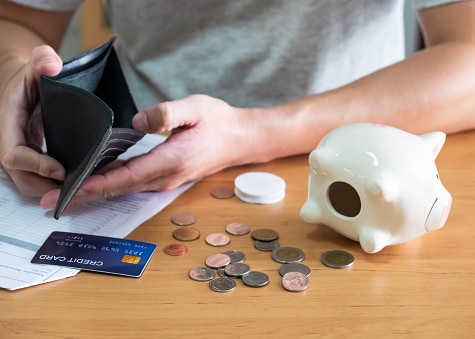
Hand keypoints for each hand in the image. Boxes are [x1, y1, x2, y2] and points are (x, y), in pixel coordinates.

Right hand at [0, 45, 65, 195]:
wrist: (27, 80)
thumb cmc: (32, 73)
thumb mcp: (37, 61)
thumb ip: (42, 60)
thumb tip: (50, 66)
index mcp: (8, 123)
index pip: (13, 155)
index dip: (35, 166)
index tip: (61, 171)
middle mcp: (12, 142)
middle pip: (21, 178)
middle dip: (46, 188)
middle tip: (78, 190)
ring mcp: (22, 152)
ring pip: (30, 183)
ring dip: (53, 191)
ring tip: (81, 190)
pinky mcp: (33, 157)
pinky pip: (40, 178)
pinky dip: (56, 185)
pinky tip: (79, 183)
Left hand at [40, 94, 254, 208]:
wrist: (239, 139)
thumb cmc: (218, 121)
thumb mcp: (196, 107)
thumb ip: (166, 113)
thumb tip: (137, 121)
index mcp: (170, 160)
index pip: (126, 176)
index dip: (96, 185)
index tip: (70, 191)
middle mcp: (165, 177)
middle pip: (119, 189)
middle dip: (86, 195)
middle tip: (53, 200)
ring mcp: (165, 180)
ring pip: (124, 189)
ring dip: (95, 193)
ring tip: (66, 193)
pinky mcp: (165, 177)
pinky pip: (133, 184)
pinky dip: (110, 186)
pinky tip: (95, 182)